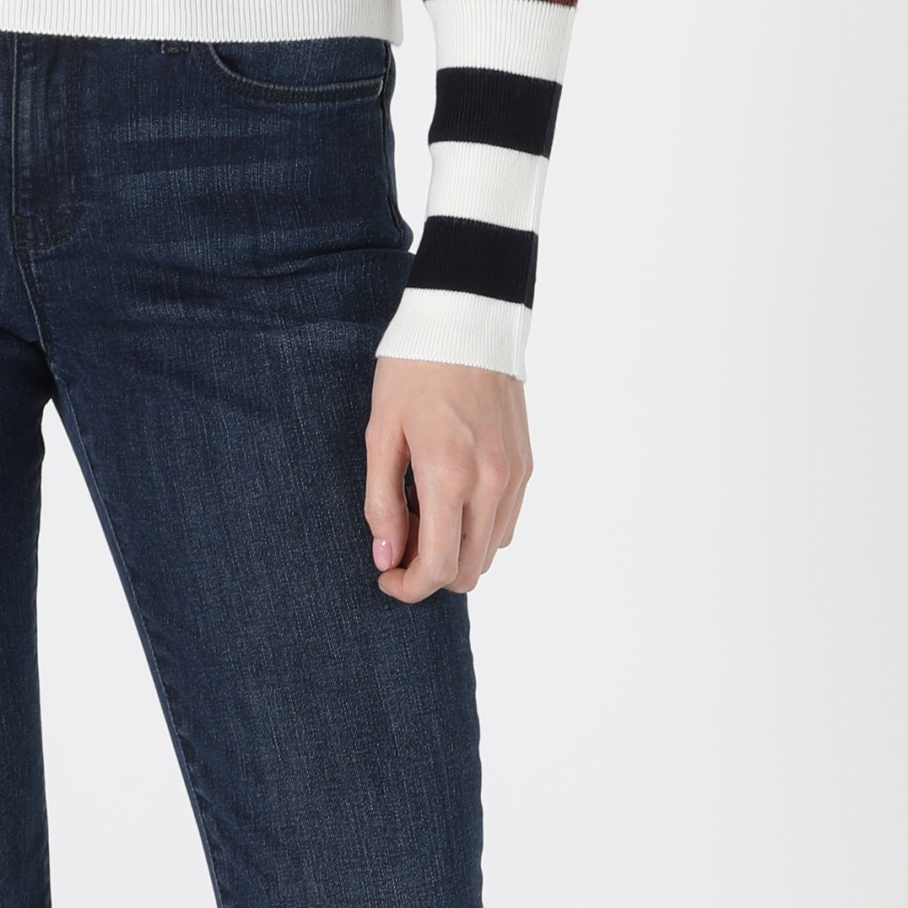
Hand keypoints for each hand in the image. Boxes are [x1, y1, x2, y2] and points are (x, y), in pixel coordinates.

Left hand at [363, 358, 530, 601]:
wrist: (466, 319)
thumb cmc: (413, 370)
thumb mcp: (381, 432)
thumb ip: (382, 501)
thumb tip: (386, 557)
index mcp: (450, 476)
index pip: (438, 567)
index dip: (408, 588)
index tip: (385, 577)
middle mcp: (491, 484)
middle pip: (469, 571)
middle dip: (431, 575)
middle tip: (399, 545)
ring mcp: (514, 476)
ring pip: (491, 551)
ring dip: (456, 553)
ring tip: (422, 515)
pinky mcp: (526, 464)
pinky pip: (506, 522)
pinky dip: (478, 530)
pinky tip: (450, 500)